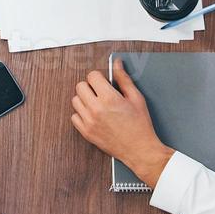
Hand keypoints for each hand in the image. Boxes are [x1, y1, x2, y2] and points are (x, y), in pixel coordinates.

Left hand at [71, 60, 172, 186]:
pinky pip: (74, 117)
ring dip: (85, 99)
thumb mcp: (136, 98)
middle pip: (80, 86)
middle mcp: (96, 109)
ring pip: (75, 100)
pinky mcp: (86, 133)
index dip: (99, 77)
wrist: (139, 150)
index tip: (104, 82)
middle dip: (90, 86)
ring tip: (98, 104)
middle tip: (101, 93)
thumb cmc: (140, 125)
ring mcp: (89, 122)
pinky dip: (81, 114)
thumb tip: (117, 63)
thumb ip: (124, 78)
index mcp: (109, 98)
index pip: (92, 76)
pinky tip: (93, 115)